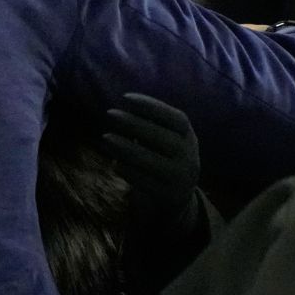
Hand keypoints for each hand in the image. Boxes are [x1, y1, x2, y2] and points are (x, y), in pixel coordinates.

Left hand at [98, 93, 199, 219]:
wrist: (179, 197)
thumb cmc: (164, 157)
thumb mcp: (165, 139)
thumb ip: (150, 124)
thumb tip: (126, 105)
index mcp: (188, 137)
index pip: (174, 118)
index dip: (151, 106)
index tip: (125, 97)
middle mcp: (189, 156)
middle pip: (160, 137)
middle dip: (133, 123)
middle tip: (110, 113)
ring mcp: (181, 177)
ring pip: (150, 160)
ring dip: (125, 147)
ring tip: (105, 138)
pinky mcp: (170, 196)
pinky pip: (145, 182)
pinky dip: (128, 171)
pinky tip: (114, 163)